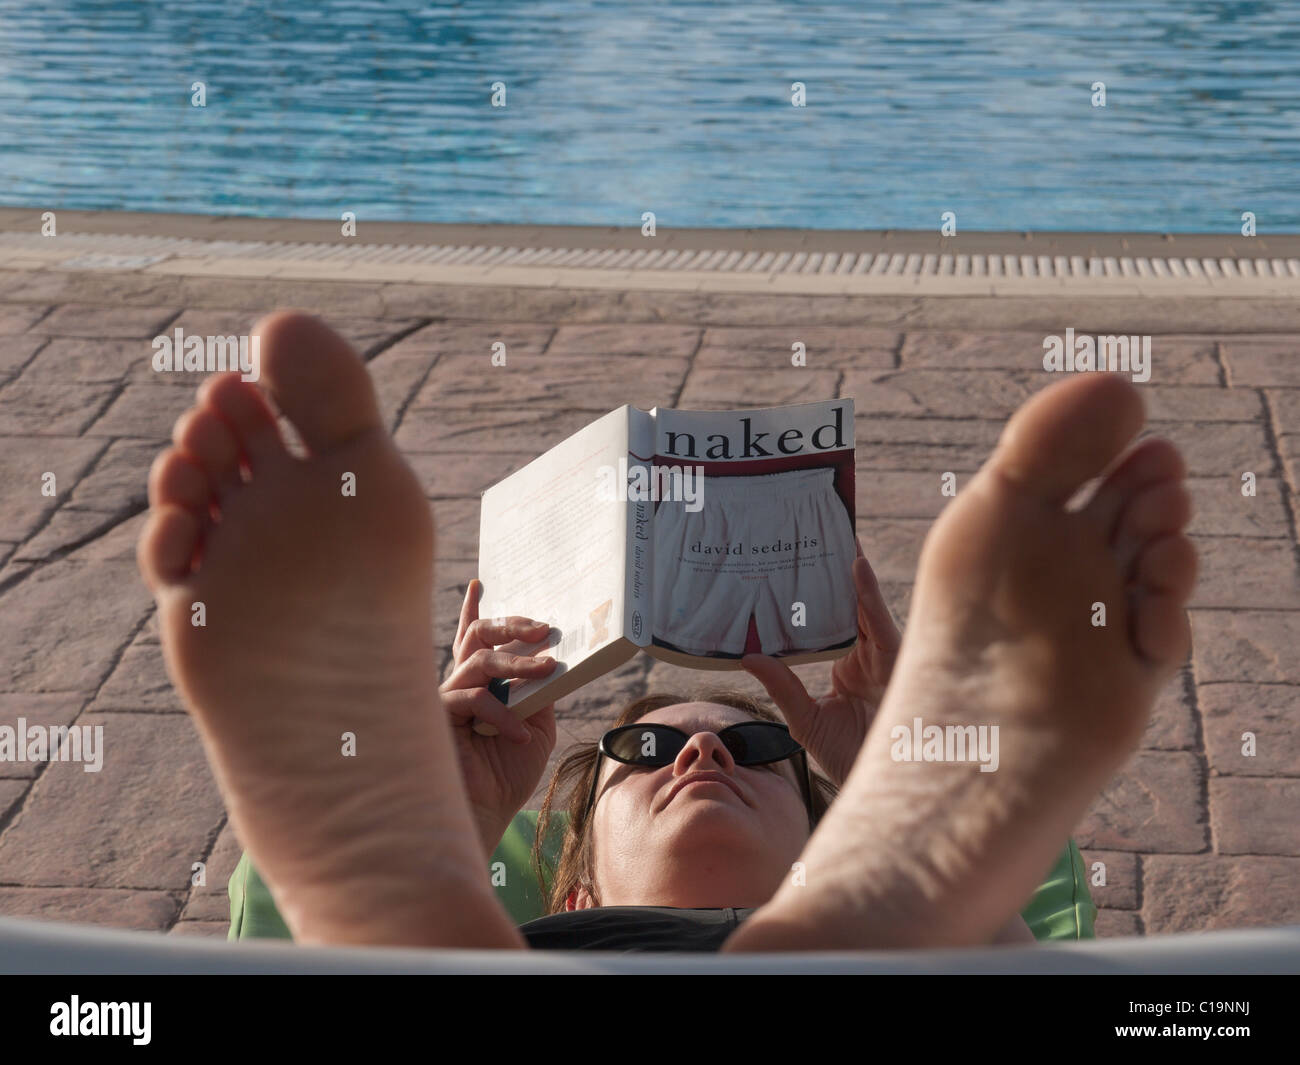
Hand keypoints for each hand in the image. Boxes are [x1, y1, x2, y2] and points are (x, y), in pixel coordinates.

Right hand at [442, 579, 558, 849]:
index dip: (474, 611)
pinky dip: (501, 712)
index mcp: (479, 687)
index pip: (474, 641)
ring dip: (519, 661)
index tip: (479, 582)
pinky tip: (518, 733)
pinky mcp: (435, 716)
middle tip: (544, 627)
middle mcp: (458, 686)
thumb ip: (538, 694)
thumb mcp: (535, 729)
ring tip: (548, 668)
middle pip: (477, 637)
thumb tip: (546, 663)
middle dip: (511, 624)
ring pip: (479, 660)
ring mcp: (444, 699)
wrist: (484, 817)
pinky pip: (472, 697)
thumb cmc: (504, 777)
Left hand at [741, 538, 900, 786]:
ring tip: (836, 535)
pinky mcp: (899, 661)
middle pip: (851, 604)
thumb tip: (748, 656)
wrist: (886, 788)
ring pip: (866, 605)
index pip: (832, 620)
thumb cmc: (849, 757)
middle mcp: (869, 655)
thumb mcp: (805, 719)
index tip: (799, 560)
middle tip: (818, 532)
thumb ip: (782, 686)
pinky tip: (856, 567)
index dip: (820, 591)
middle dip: (838, 571)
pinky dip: (869, 594)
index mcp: (849, 665)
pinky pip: (882, 621)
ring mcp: (885, 656)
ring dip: (852, 571)